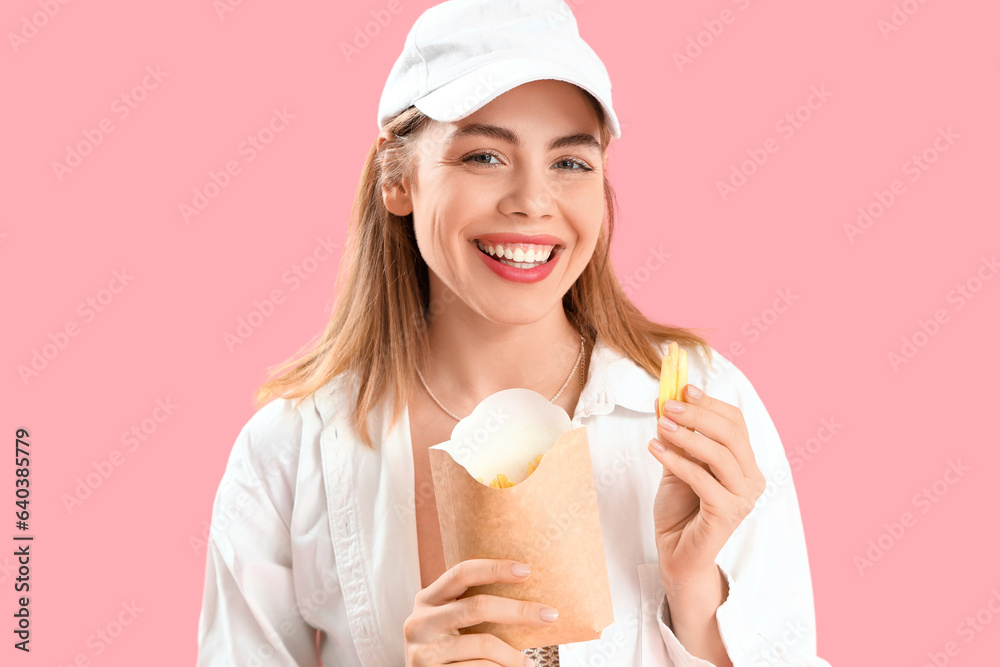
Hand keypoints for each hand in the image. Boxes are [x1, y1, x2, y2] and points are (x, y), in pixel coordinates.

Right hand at [403, 558, 557, 665]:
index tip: (526, 570)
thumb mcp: (449, 623)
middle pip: (477, 606)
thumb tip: (528, 597)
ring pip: (483, 644)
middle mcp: (419, 621)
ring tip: (528, 663)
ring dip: (513, 655)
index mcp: (427, 599)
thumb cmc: (447, 650)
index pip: (461, 573)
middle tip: (550, 615)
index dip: (494, 568)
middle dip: (519, 610)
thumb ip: (471, 607)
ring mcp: (422, 651)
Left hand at [647, 386, 766, 589]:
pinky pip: (702, 480)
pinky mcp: (727, 514)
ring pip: (720, 455)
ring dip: (688, 436)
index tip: (683, 389)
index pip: (735, 423)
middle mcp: (751, 480)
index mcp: (745, 464)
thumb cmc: (680, 510)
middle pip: (731, 434)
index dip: (710, 403)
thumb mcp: (678, 464)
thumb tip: (665, 399)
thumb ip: (678, 437)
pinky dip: (677, 461)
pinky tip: (655, 448)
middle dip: (698, 415)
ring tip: (661, 425)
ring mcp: (743, 499)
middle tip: (668, 405)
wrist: (676, 553)